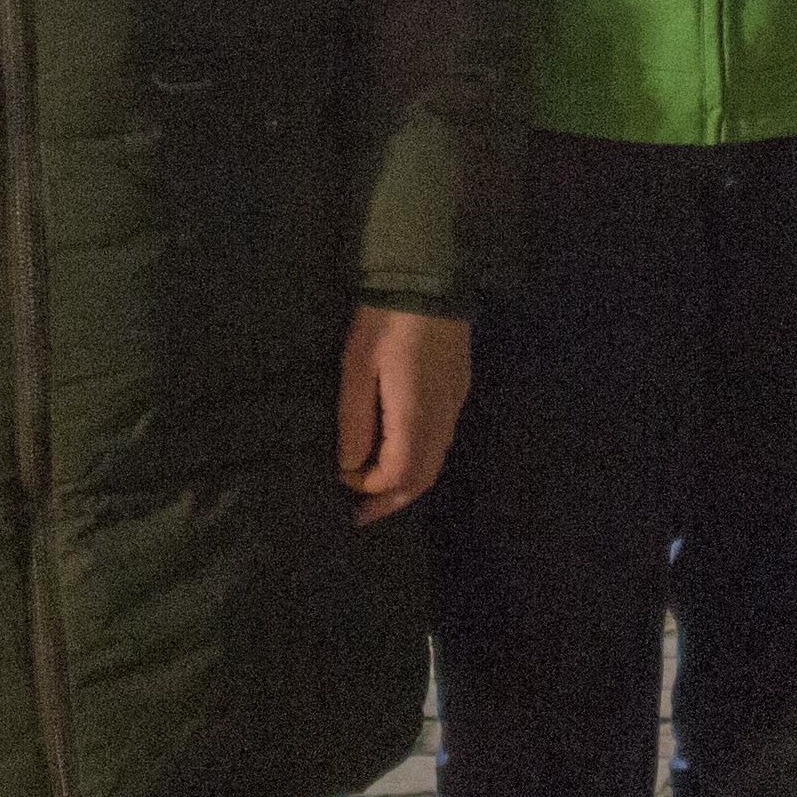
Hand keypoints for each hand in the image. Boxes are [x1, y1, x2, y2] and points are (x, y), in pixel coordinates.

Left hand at [338, 306, 470, 525]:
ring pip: (436, 463)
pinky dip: (420, 463)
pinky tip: (399, 458)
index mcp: (416, 416)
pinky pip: (441, 443)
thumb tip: (349, 465)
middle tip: (362, 518)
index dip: (367, 485)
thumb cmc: (386, 321)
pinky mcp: (457, 391)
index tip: (340, 477)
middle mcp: (442, 418)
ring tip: (377, 495)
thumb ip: (354, 420)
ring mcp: (454, 405)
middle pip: (423, 478)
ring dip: (407, 485)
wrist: (430, 278)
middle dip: (392, 501)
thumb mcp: (357, 367)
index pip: (397, 474)